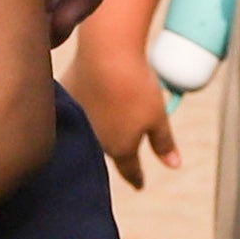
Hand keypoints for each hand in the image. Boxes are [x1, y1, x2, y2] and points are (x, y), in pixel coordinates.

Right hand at [68, 33, 178, 184]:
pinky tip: (88, 98)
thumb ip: (164, 144)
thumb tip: (174, 165)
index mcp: (120, 148)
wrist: (104, 53)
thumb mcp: (158, 117)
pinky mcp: (65, 100)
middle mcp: (94, 140)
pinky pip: (76, 110)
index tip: (139, 185)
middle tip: (122, 156)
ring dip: (97, 128)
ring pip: (89, 131)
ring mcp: (78, 120)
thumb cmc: (135, 86)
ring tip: (106, 120)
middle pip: (108, 150)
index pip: (130, 170)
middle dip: (116, 152)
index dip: (137, 177)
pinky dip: (84, 107)